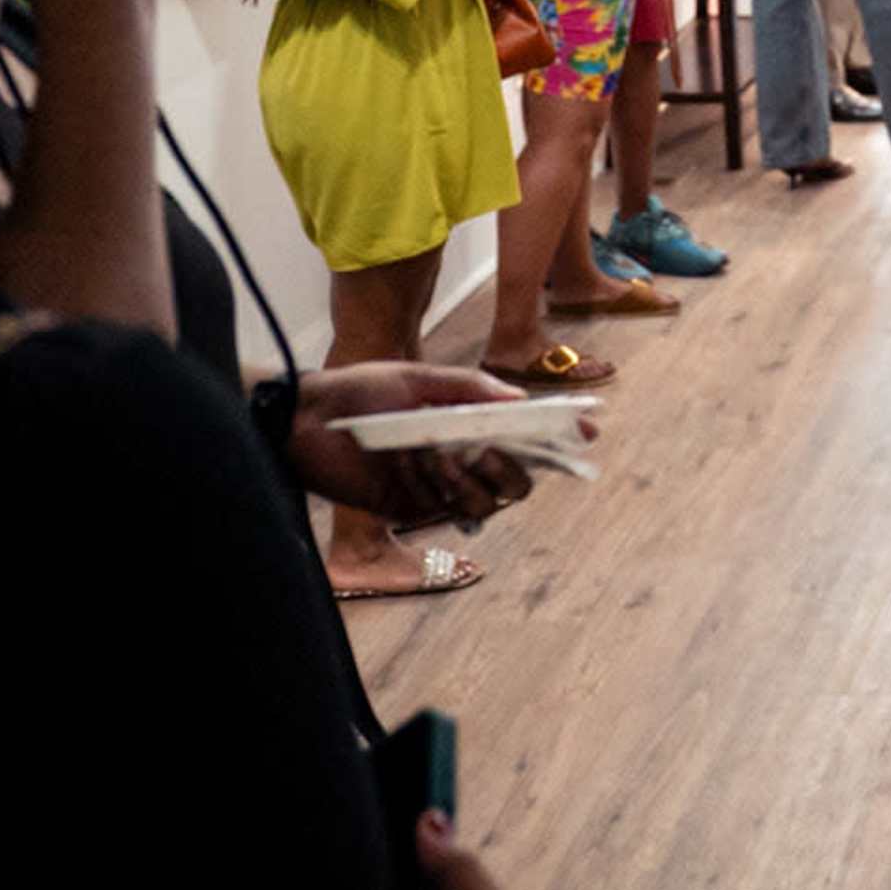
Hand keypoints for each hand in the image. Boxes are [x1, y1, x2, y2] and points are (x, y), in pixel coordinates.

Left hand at [286, 363, 588, 525]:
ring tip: (439, 455)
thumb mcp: (419, 379)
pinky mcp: (413, 509)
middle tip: (496, 450)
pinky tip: (414, 464)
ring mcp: (440, 487)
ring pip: (488, 502)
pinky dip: (439, 487)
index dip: (559, 438)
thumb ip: (472, 390)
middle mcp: (461, 458)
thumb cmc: (361, 392)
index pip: (526, 436)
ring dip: (471, 479)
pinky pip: (447, 510)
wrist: (305, 422)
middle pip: (518, 480)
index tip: (585, 434)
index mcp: (468, 424)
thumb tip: (521, 402)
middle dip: (515, 467)